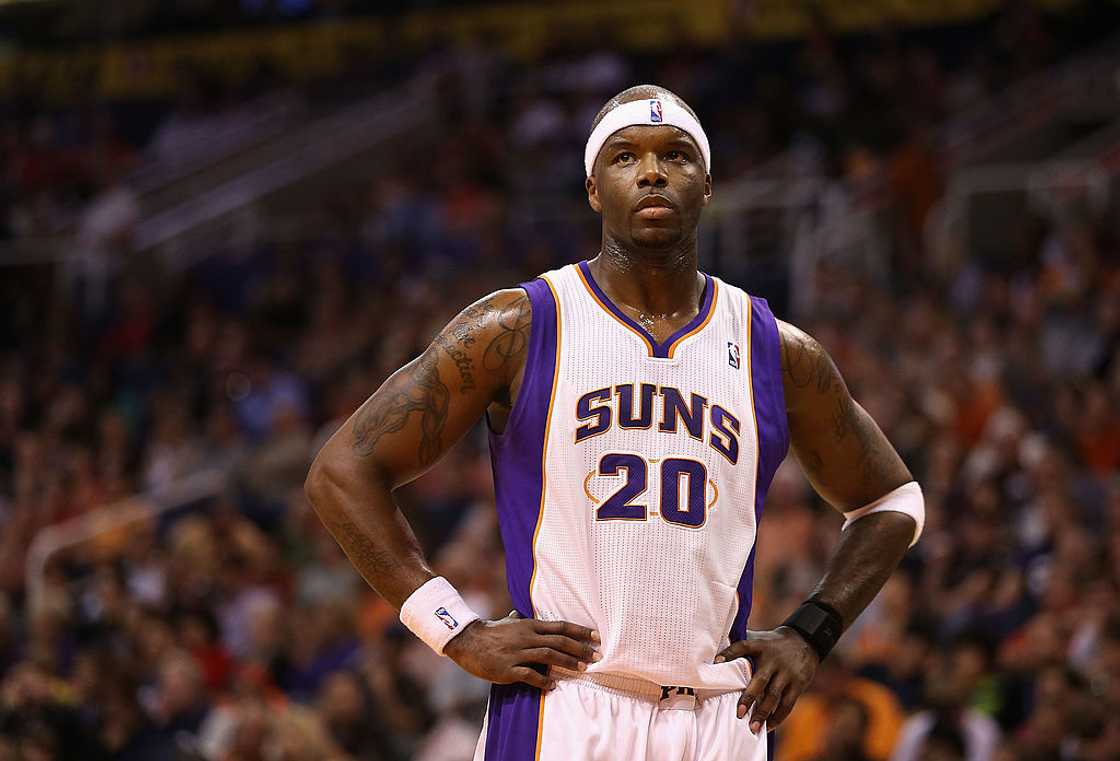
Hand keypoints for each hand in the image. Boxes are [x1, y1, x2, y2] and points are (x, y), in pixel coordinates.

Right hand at [444, 610, 600, 689]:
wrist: (466, 642)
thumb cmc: (488, 632)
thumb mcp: (505, 623)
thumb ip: (516, 620)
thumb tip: (518, 614)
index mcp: (528, 625)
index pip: (560, 627)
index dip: (580, 631)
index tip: (596, 637)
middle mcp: (526, 637)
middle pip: (559, 641)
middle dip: (580, 649)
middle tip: (596, 657)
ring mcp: (517, 653)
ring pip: (548, 656)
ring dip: (567, 662)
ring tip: (582, 669)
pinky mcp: (507, 669)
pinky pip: (529, 674)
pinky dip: (543, 680)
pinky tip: (552, 685)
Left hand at [715, 626, 818, 733]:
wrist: (805, 640)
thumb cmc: (773, 644)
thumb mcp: (759, 639)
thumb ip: (742, 645)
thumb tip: (716, 653)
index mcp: (760, 646)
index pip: (743, 646)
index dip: (730, 653)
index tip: (716, 661)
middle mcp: (774, 660)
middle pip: (760, 680)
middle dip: (749, 697)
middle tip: (739, 714)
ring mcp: (787, 673)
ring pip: (774, 696)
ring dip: (763, 713)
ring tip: (753, 727)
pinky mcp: (798, 683)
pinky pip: (788, 703)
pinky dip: (778, 717)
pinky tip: (768, 727)